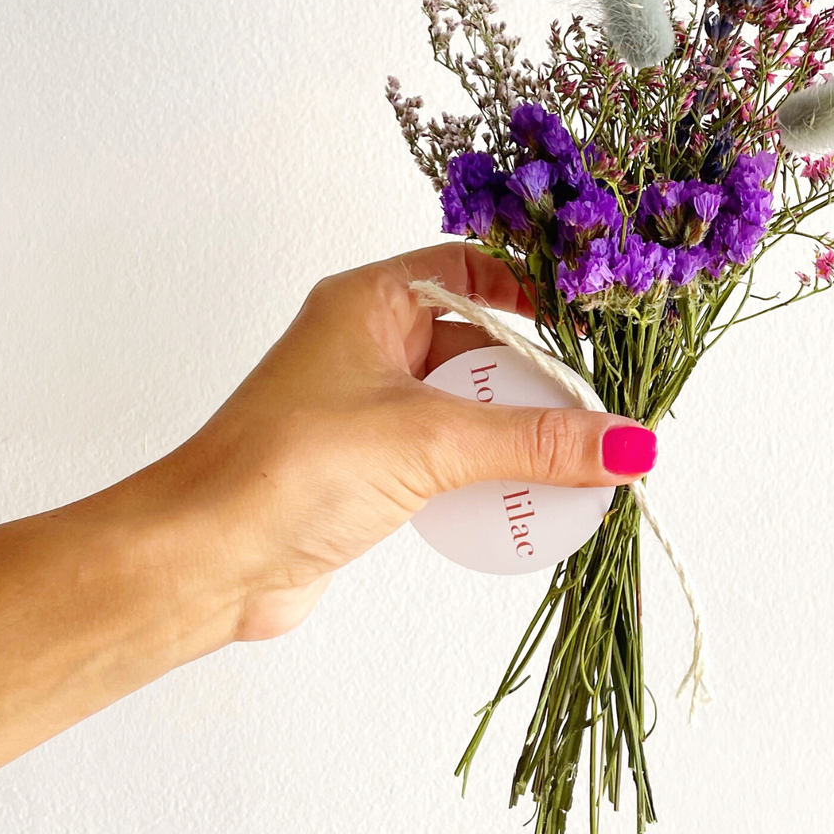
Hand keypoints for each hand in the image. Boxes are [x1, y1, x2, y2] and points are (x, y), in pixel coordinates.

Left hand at [143, 243, 656, 641]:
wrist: (204, 562)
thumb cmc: (292, 469)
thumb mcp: (430, 442)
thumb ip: (535, 441)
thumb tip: (629, 445)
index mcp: (372, 302)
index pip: (474, 271)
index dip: (536, 292)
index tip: (597, 325)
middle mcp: (371, 344)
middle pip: (483, 345)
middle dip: (541, 382)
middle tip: (603, 412)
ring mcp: (370, 407)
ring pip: (471, 406)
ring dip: (521, 434)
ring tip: (584, 462)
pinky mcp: (372, 466)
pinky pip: (452, 455)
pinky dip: (491, 472)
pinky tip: (531, 497)